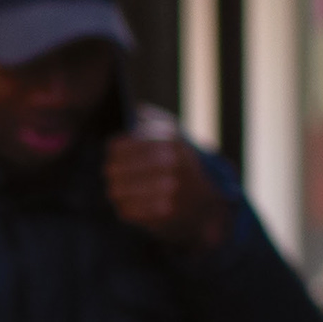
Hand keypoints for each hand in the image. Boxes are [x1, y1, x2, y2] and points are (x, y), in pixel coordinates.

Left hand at [105, 107, 228, 252]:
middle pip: (113, 169)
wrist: (209, 203)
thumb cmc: (184, 165)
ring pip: (116, 190)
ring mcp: (169, 189)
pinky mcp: (165, 213)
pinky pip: (125, 210)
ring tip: (123, 189)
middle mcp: (170, 163)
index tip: (115, 154)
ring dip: (118, 190)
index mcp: (170, 140)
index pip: (118, 146)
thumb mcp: (175, 136)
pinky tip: (135, 203)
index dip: (113, 151)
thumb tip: (131, 108)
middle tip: (116, 174)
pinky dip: (127, 207)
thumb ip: (151, 119)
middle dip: (113, 172)